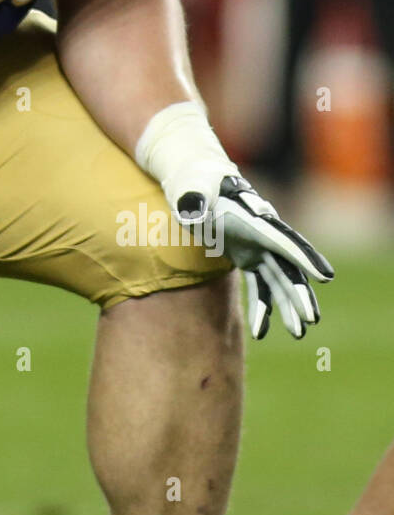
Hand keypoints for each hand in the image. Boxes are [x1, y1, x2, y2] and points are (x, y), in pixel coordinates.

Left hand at [174, 174, 334, 339]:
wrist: (196, 181)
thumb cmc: (194, 183)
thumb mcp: (190, 188)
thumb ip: (193, 196)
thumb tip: (190, 207)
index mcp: (254, 218)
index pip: (283, 240)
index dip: (303, 257)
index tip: (325, 276)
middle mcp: (262, 234)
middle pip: (287, 266)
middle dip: (299, 293)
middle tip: (311, 319)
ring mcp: (257, 247)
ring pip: (279, 280)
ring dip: (288, 306)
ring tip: (298, 332)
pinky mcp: (248, 256)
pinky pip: (260, 285)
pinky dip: (262, 306)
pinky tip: (260, 331)